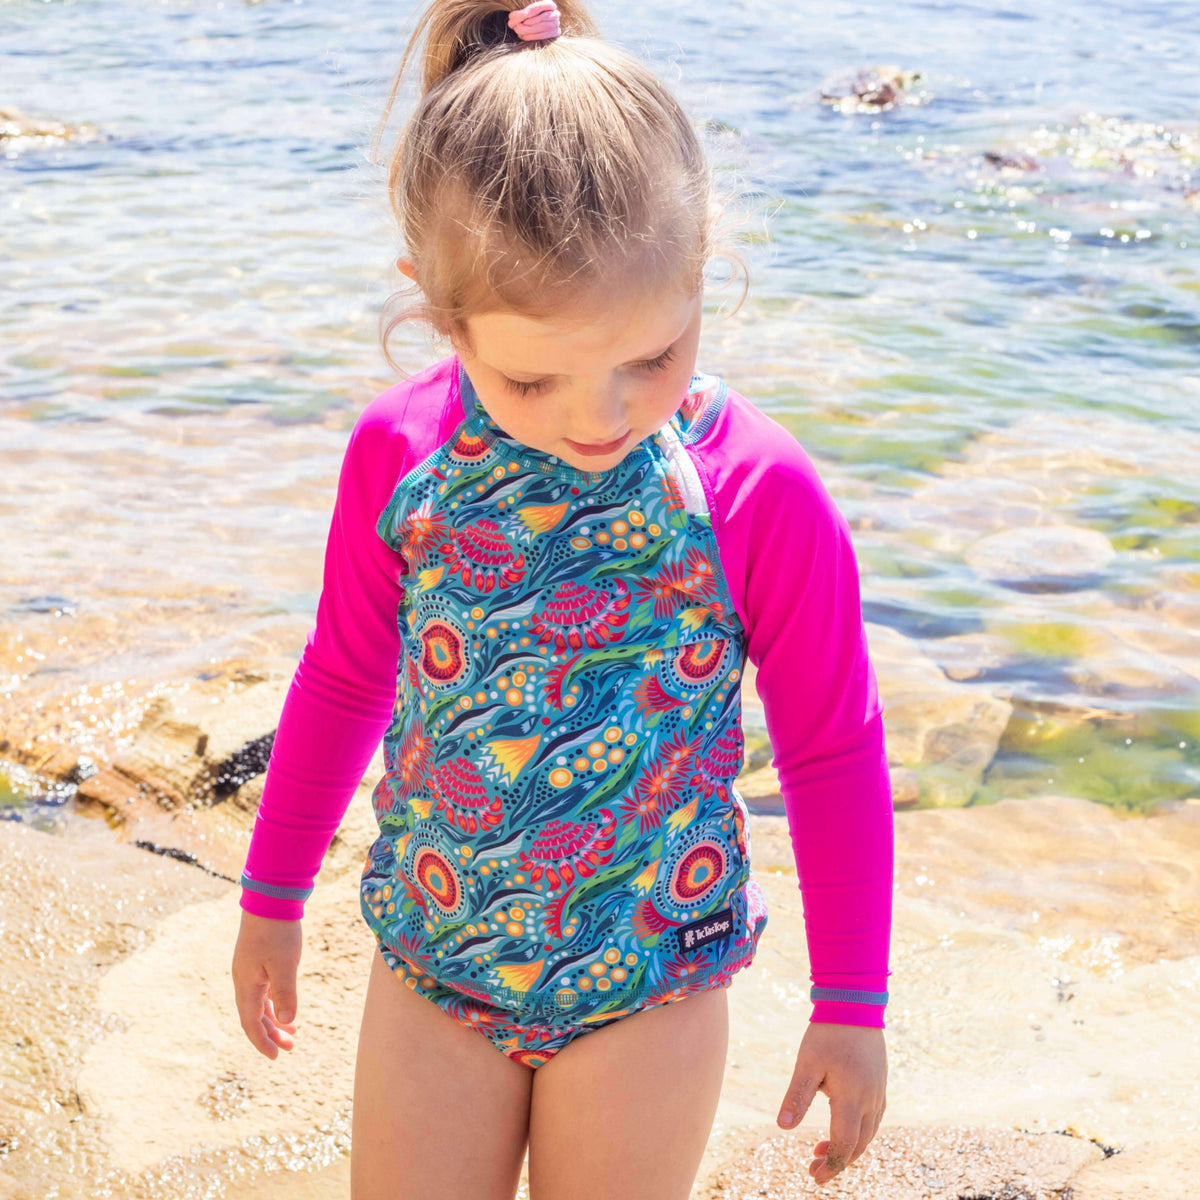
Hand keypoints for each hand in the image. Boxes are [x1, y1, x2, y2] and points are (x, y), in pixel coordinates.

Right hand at [231, 909, 302, 1059]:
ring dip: (274, 1018)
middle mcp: (244, 980)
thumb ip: (286, 994)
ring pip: (259, 1003)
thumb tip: (287, 1022)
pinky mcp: (258, 960)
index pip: (251, 1023)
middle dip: (271, 1034)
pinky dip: (275, 1002)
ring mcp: (250, 970)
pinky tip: (285, 1006)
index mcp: (246, 985)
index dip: (262, 1041)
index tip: (276, 1057)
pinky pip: (264, 990)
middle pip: (254, 1016)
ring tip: (292, 1031)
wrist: (270, 899)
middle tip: (290, 1047)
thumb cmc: (278, 931)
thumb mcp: (286, 964)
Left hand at [776, 1022, 886, 1185]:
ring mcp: (878, 1091)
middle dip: (837, 1161)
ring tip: (822, 1149)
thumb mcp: (806, 1064)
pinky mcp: (880, 1082)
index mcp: (852, 1099)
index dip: (830, 1165)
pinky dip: (860, 1131)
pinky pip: (874, 1118)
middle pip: (859, 1144)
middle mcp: (870, 1100)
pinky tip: (844, 1126)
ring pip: (869, 1133)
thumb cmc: (828, 1033)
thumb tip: (783, 1126)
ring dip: (849, 1147)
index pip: (844, 1145)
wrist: (855, 1004)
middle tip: (813, 1166)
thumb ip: (797, 1096)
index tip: (814, 1177)